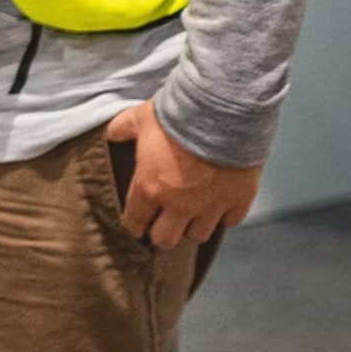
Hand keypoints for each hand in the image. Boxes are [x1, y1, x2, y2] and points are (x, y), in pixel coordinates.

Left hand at [106, 102, 260, 248]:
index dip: (134, 224)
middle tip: (164, 224)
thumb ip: (123, 128)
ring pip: (199, 235)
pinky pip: (230, 221)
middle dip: (162, 234)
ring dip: (193, 227)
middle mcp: (179, 205)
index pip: (135, 221)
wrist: (221, 112)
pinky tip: (221, 205)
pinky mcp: (238, 200)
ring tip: (192, 216)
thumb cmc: (177, 116)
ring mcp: (211, 206)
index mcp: (150, 188)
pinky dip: (225, 215)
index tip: (137, 224)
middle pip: (166, 239)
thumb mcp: (140, 117)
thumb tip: (111, 133)